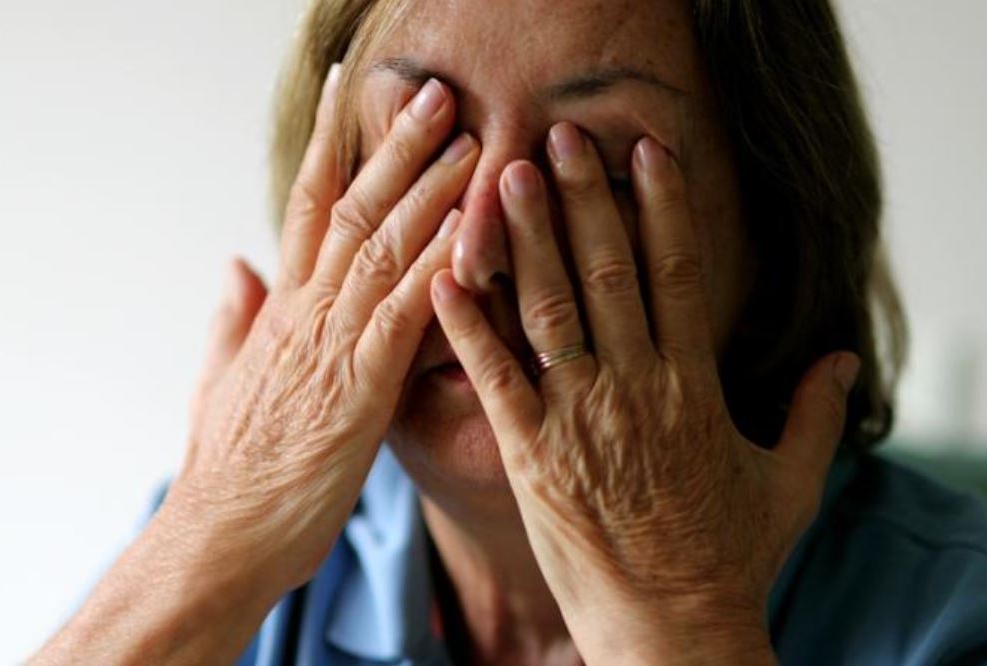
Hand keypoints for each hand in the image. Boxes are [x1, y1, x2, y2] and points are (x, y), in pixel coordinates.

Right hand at [162, 70, 479, 593]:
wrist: (218, 538)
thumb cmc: (228, 470)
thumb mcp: (222, 379)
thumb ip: (234, 316)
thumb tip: (235, 264)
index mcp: (281, 311)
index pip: (307, 208)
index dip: (332, 145)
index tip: (351, 93)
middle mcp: (305, 314)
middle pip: (352, 210)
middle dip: (396, 148)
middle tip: (437, 96)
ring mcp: (331, 346)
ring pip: (382, 249)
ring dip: (429, 191)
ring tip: (468, 139)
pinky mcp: (359, 389)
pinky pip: (403, 315)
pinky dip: (435, 269)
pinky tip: (466, 231)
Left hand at [430, 123, 859, 664]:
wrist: (675, 628)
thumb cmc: (730, 557)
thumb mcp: (790, 482)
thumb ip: (815, 413)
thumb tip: (845, 359)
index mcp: (693, 385)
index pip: (676, 274)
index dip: (660, 206)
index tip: (644, 152)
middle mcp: (635, 387)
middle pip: (607, 271)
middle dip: (582, 198)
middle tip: (558, 136)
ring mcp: (579, 418)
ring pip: (550, 308)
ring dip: (525, 237)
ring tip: (502, 178)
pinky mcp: (531, 453)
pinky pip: (494, 377)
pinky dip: (467, 324)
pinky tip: (443, 276)